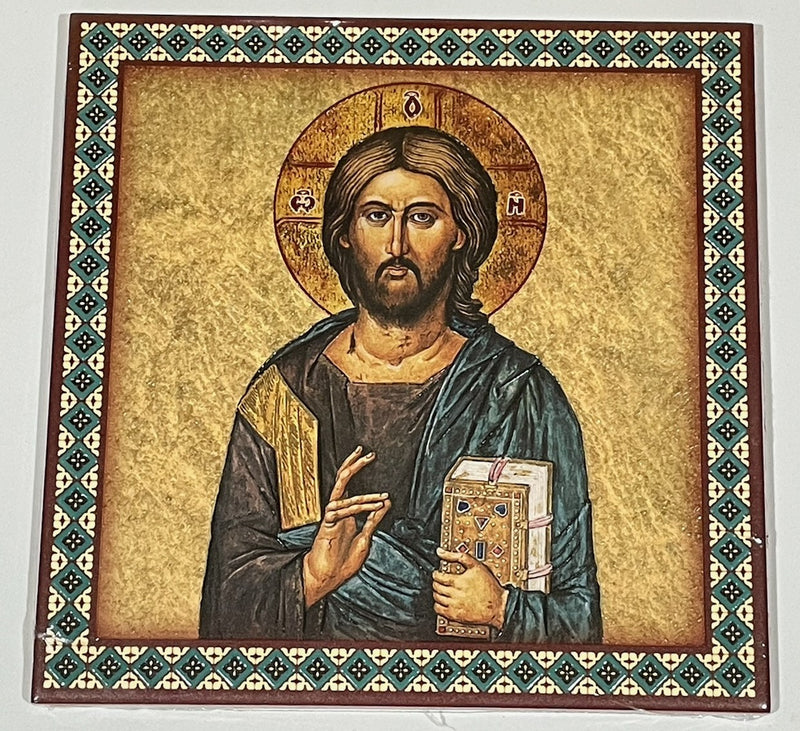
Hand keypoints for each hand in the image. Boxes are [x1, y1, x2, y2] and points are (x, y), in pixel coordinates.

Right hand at [303, 446, 390, 606]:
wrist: (326, 578)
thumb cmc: (342, 561)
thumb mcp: (365, 538)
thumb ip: (374, 520)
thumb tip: (386, 503)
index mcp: (347, 512)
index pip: (349, 484)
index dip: (357, 468)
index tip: (368, 456)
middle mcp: (338, 511)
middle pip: (342, 481)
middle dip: (354, 466)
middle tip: (366, 454)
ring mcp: (332, 517)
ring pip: (345, 496)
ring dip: (366, 497)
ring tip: (382, 498)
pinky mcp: (327, 526)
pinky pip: (339, 511)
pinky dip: (356, 508)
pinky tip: (371, 509)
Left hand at [432, 547, 508, 629]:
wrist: (497, 605)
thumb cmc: (489, 586)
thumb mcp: (476, 565)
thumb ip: (458, 556)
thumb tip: (441, 551)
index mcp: (458, 581)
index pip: (438, 577)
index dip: (436, 574)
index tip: (437, 573)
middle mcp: (455, 594)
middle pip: (436, 587)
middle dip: (436, 582)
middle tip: (439, 581)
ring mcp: (454, 605)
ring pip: (436, 598)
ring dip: (436, 593)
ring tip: (441, 590)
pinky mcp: (455, 616)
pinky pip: (439, 610)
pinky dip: (437, 605)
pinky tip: (442, 601)